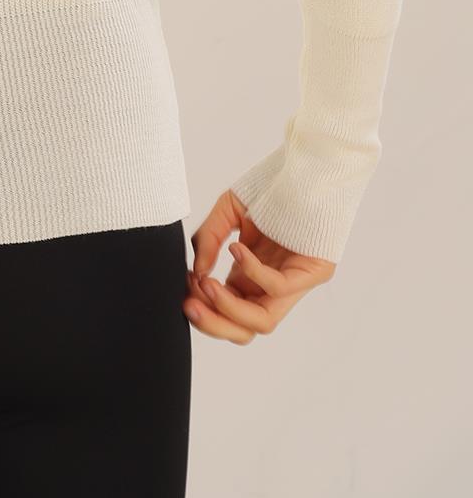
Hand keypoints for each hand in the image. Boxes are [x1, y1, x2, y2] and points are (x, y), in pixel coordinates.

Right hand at [183, 189, 335, 344]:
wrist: (308, 166)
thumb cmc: (270, 187)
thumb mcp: (228, 210)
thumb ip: (209, 239)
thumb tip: (198, 272)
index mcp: (249, 276)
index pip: (224, 311)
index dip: (203, 305)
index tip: (183, 283)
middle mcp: (269, 286)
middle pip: (242, 330)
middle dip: (211, 323)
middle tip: (187, 304)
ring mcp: (294, 283)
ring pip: (262, 322)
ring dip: (228, 309)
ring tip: (205, 284)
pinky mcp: (314, 273)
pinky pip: (278, 287)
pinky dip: (252, 272)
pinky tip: (236, 248)